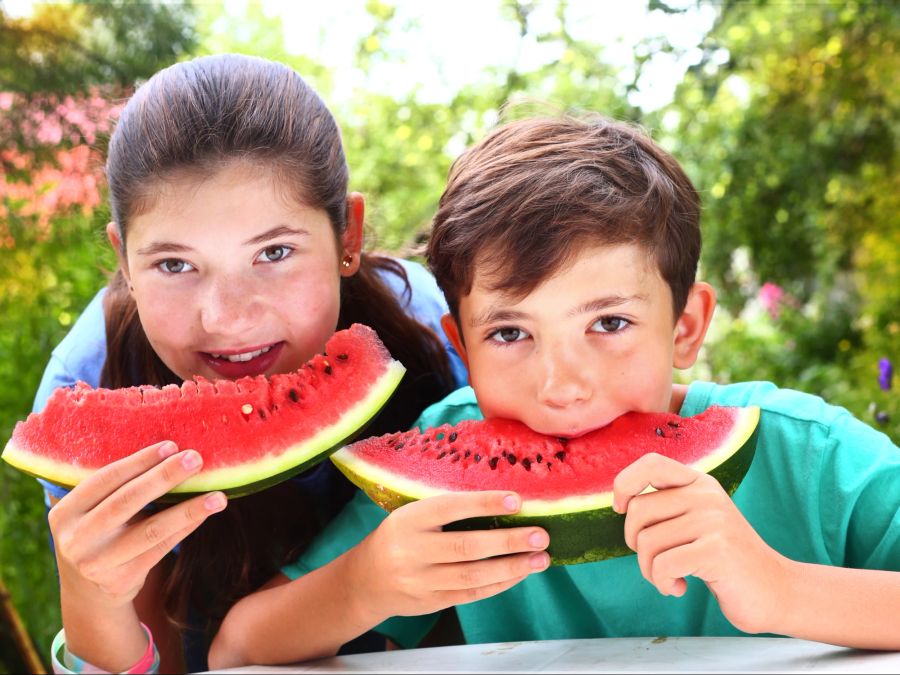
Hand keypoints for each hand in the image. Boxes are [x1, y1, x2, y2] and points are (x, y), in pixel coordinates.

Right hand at [49, 440, 227, 610]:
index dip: (139, 461)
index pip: (105, 479)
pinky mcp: (122, 580)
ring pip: (151, 530)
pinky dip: (186, 527)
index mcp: (65, 512)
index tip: (171, 445)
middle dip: (164, 477)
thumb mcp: (89, 512)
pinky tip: (205, 513)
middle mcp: (77, 539)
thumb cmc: (99, 534)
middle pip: (127, 501)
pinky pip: (162, 548)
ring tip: (218, 496)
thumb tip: (168, 451)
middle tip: (196, 459)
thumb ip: (114, 488)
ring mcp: (99, 563)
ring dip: (188, 510)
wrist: (88, 592)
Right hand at [347, 491, 549, 625]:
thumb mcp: (411, 515)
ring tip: (541, 558)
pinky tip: (520, 573)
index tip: (516, 500)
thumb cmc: (399, 537)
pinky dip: (499, 583)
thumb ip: (445, 510)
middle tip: (540, 535)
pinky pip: (471, 593)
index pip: (450, 508)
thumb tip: (502, 502)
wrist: (366, 580)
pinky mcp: (432, 602)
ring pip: (473, 575)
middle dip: (508, 542)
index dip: (483, 504)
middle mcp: (412, 551)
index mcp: (408, 520)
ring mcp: (421, 581)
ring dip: (511, 567)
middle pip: (466, 547)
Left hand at [613, 453, 787, 633]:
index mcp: (699, 483)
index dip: (624, 484)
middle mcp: (706, 495)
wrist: (776, 592)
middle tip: (655, 562)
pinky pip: (663, 565)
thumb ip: (668, 507)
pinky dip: (663, 583)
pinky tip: (679, 589)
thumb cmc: (724, 560)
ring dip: (650, 570)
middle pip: (638, 511)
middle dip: (635, 543)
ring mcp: (714, 520)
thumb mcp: (698, 521)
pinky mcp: (717, 550)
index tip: (620, 509)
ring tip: (671, 578)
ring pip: (647, 542)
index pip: (650, 463)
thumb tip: (621, 504)